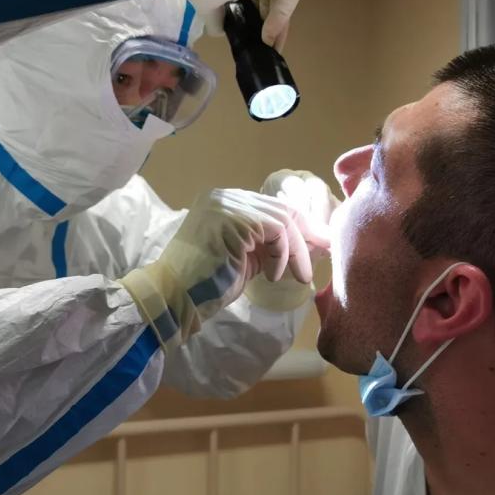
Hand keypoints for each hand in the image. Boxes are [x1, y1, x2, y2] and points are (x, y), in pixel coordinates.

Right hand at [119, 188, 312, 349]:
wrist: (174, 298)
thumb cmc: (208, 285)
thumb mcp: (247, 259)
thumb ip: (272, 245)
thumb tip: (314, 241)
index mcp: (225, 202)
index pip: (273, 207)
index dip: (301, 226)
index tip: (320, 246)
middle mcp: (224, 196)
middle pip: (281, 208)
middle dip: (306, 236)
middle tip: (318, 260)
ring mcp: (226, 204)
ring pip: (282, 218)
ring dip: (295, 251)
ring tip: (297, 276)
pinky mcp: (231, 219)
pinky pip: (275, 230)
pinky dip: (282, 254)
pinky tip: (272, 276)